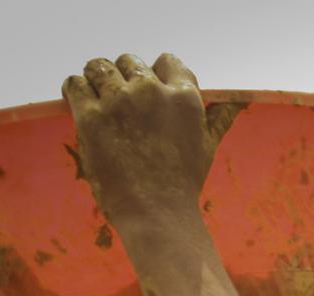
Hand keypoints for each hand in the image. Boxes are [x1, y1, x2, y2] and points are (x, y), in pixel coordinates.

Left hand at [62, 54, 240, 228]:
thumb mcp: (208, 146)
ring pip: (98, 67)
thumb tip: (239, 100)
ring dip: (96, 80)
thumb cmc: (183, 184)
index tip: (149, 97)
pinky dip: (75, 91)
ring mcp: (119, 102)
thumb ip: (219, 116)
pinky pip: (75, 84)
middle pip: (128, 62)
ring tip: (97, 100)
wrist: (156, 215)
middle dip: (124, 79)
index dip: (156, 76)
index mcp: (184, 97)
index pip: (166, 61)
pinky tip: (81, 104)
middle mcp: (152, 92)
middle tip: (121, 106)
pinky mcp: (91, 117)